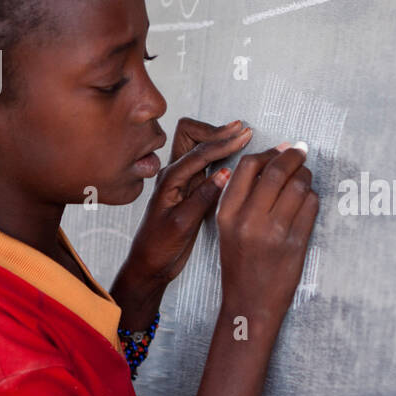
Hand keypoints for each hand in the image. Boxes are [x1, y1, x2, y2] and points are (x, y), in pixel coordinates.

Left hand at [124, 118, 252, 284]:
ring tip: (240, 138)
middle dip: (217, 131)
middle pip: (191, 135)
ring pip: (197, 146)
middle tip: (242, 132)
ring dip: (217, 140)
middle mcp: (174, 174)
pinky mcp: (190, 189)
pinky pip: (205, 163)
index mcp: (170, 179)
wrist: (149, 264)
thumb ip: (203, 197)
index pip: (200, 151)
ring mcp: (182, 180)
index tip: (245, 136)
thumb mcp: (182, 224)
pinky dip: (219, 155)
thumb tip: (226, 173)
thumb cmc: (159, 247)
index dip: (224, 142)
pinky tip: (234, 157)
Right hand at [216, 143, 319, 326]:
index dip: (269, 152)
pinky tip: (307, 201)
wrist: (249, 303)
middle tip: (301, 151)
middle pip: (277, 171)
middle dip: (294, 156)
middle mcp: (249, 219)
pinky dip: (312, 197)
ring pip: (299, 186)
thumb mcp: (228, 227)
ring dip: (306, 176)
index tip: (281, 149)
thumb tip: (272, 159)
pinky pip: (311, 206)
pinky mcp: (295, 243)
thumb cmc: (240, 263)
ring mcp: (274, 231)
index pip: (249, 166)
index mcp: (227, 212)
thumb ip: (242, 196)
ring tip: (305, 177)